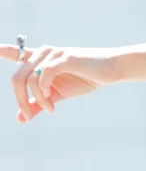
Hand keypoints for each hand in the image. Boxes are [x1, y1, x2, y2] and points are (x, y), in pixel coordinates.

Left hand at [0, 44, 119, 122]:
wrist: (111, 70)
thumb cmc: (86, 79)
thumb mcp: (58, 94)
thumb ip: (39, 104)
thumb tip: (20, 118)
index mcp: (41, 59)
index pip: (17, 53)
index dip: (4, 51)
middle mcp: (45, 53)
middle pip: (17, 77)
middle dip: (19, 99)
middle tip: (29, 114)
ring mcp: (55, 54)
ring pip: (29, 79)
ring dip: (36, 100)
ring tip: (49, 109)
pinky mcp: (65, 58)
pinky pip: (43, 75)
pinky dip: (44, 92)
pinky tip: (52, 101)